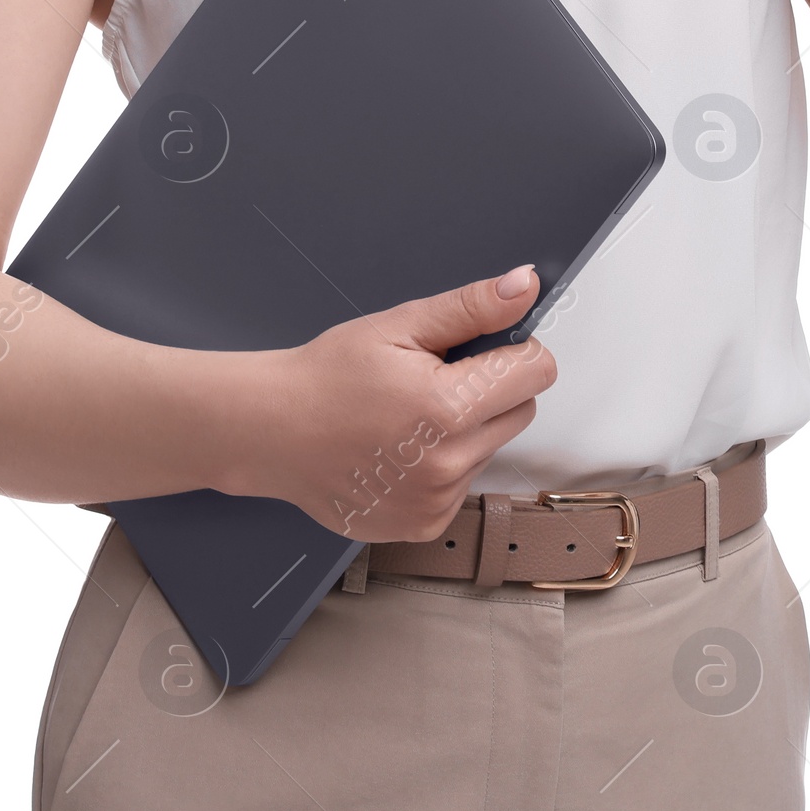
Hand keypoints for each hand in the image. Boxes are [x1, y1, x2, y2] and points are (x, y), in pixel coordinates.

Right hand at [223, 265, 556, 541]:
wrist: (272, 430)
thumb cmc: (328, 375)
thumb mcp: (398, 325)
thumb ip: (471, 308)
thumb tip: (526, 285)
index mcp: (449, 407)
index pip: (537, 371)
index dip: (514, 350)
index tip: (480, 348)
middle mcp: (450, 464)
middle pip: (521, 412)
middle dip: (491, 390)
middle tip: (434, 380)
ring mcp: (436, 501)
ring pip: (490, 449)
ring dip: (466, 430)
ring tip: (408, 418)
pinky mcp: (423, 524)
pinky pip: (462, 486)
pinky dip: (443, 466)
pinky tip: (400, 451)